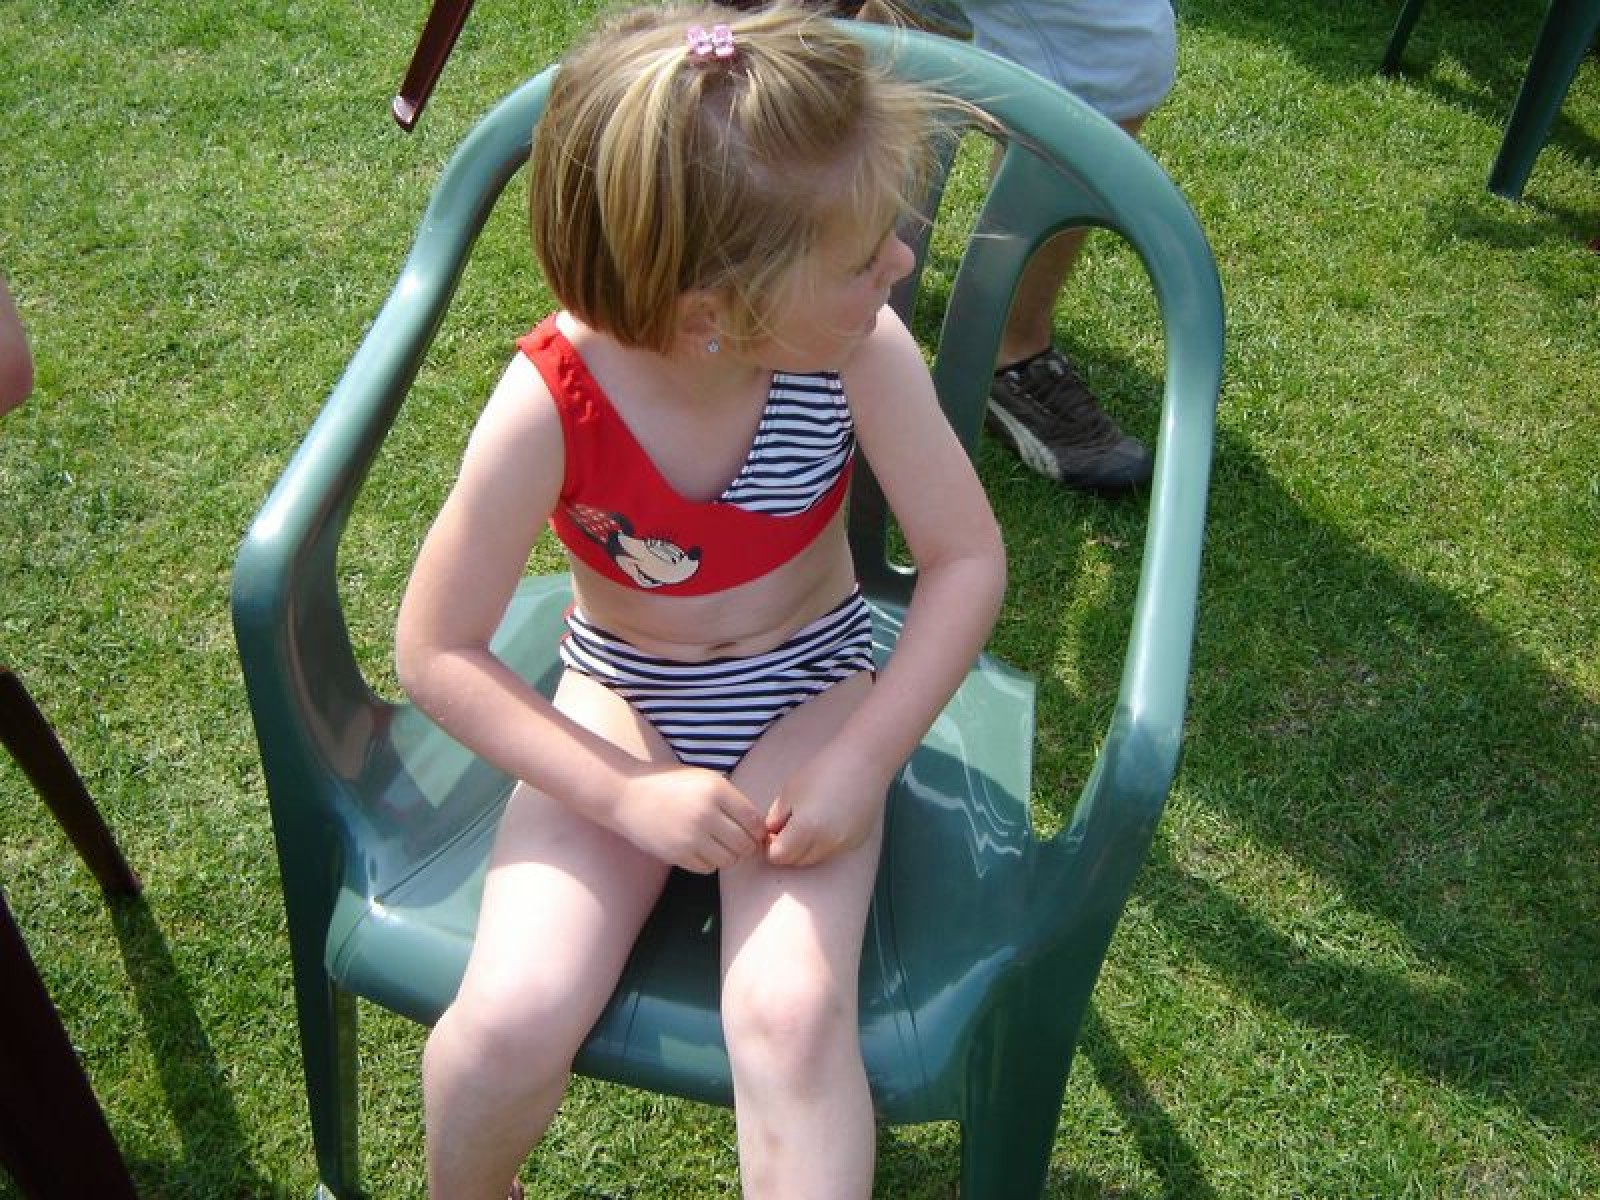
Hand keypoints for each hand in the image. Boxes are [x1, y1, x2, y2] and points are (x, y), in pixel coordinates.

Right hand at [611, 766, 766, 872]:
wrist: (626, 794)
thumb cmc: (669, 784)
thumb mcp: (704, 778)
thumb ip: (732, 799)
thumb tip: (760, 827)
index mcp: (716, 790)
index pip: (755, 821)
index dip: (758, 830)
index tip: (752, 830)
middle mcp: (706, 814)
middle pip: (745, 844)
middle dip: (746, 845)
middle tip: (737, 840)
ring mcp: (691, 836)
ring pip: (729, 860)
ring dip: (728, 855)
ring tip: (718, 844)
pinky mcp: (677, 854)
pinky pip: (708, 868)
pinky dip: (709, 862)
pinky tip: (701, 849)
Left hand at [764, 752, 888, 867]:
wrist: (863, 762)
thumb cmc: (823, 770)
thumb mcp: (790, 790)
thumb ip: (776, 817)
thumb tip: (771, 833)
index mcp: (805, 829)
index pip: (778, 856)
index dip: (770, 847)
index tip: (772, 833)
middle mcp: (825, 843)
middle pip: (797, 861)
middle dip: (787, 849)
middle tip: (787, 828)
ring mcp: (844, 845)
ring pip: (815, 858)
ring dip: (806, 848)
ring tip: (808, 823)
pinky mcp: (857, 842)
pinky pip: (833, 851)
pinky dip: (825, 844)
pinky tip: (827, 822)